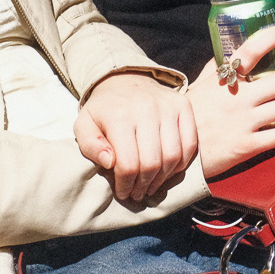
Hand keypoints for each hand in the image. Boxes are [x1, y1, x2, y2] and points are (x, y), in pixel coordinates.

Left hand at [75, 72, 198, 201]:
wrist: (124, 80)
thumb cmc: (104, 111)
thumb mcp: (84, 126)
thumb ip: (90, 146)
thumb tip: (109, 162)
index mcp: (119, 115)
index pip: (128, 164)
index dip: (125, 185)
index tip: (123, 192)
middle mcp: (146, 108)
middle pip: (152, 163)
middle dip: (144, 185)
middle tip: (138, 193)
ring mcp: (167, 106)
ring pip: (173, 156)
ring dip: (163, 179)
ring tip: (152, 185)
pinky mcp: (183, 105)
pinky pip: (190, 143)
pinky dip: (182, 163)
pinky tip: (168, 170)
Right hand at [186, 25, 274, 177]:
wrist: (179, 151)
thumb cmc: (190, 115)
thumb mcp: (200, 85)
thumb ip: (215, 69)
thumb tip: (227, 52)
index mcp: (224, 79)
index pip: (251, 50)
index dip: (272, 37)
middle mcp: (237, 98)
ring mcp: (244, 122)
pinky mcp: (248, 145)